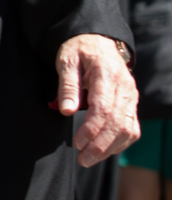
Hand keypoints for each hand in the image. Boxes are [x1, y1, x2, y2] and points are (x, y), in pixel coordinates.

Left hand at [57, 34, 139, 165]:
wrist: (98, 40)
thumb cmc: (78, 50)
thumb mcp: (66, 60)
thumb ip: (67, 85)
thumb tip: (67, 112)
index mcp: (108, 75)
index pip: (104, 108)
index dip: (92, 129)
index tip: (77, 143)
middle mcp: (125, 88)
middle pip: (118, 123)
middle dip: (101, 145)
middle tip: (83, 159)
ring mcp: (131, 97)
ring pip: (128, 129)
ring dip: (111, 148)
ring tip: (90, 158)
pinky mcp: (132, 104)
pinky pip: (132, 128)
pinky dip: (120, 142)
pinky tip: (105, 150)